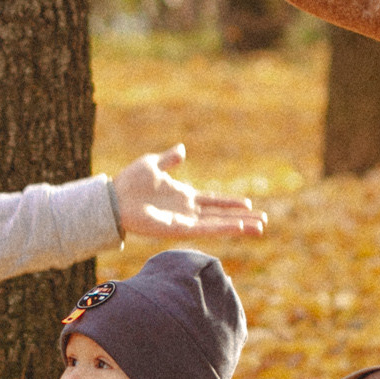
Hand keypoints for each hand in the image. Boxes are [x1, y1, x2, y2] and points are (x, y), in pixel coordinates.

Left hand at [113, 146, 265, 238]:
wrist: (115, 197)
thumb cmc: (131, 182)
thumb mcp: (153, 164)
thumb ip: (170, 159)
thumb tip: (182, 149)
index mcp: (183, 196)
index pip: (214, 200)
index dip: (231, 202)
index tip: (249, 204)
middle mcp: (187, 210)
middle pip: (221, 215)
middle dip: (242, 218)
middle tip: (263, 221)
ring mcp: (184, 221)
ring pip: (218, 224)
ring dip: (239, 226)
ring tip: (259, 228)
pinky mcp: (178, 229)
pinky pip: (205, 229)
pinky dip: (222, 228)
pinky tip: (238, 227)